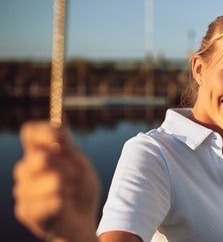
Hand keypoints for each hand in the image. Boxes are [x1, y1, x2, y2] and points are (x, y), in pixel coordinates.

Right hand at [13, 121, 99, 241]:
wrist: (81, 222)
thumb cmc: (81, 192)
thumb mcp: (81, 165)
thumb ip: (69, 146)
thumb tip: (61, 119)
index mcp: (38, 155)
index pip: (30, 133)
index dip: (44, 131)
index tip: (60, 138)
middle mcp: (26, 170)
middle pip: (39, 156)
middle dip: (66, 167)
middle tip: (73, 178)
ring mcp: (23, 191)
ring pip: (52, 180)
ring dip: (69, 187)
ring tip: (69, 194)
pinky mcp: (25, 211)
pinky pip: (53, 200)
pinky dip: (65, 203)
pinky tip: (64, 207)